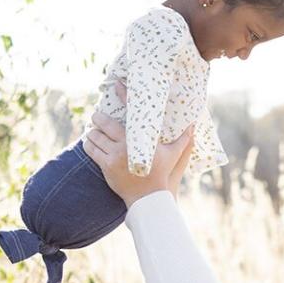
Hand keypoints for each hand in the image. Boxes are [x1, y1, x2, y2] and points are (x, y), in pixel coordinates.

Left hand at [84, 83, 195, 204]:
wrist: (149, 198)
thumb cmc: (161, 175)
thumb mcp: (173, 156)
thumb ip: (182, 140)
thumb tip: (194, 127)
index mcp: (138, 139)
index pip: (129, 111)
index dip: (121, 94)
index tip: (115, 84)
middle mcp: (124, 145)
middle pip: (104, 123)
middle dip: (98, 117)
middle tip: (97, 116)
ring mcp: (113, 156)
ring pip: (95, 136)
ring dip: (92, 131)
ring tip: (93, 130)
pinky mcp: (106, 167)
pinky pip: (92, 151)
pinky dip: (89, 144)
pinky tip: (90, 142)